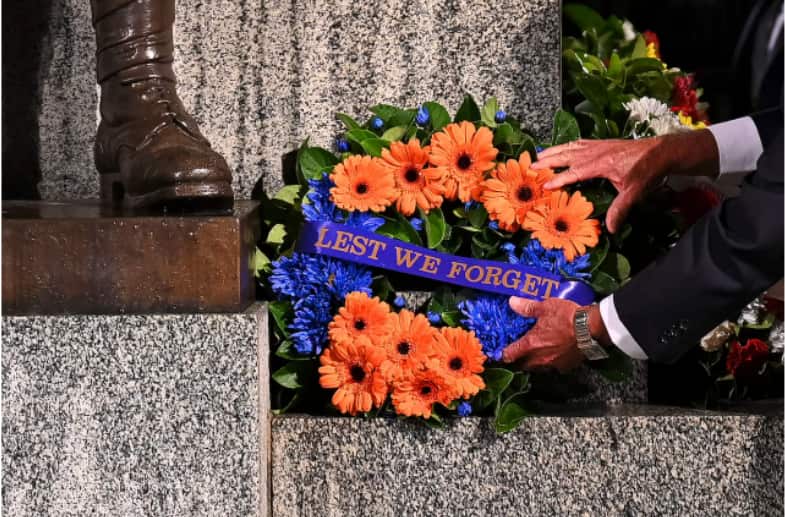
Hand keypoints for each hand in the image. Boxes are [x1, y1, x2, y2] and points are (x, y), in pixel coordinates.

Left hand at [502, 297, 584, 372]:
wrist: (591, 329)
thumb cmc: (568, 317)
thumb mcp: (545, 307)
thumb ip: (527, 307)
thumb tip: (512, 302)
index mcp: (531, 344)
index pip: (510, 355)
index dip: (503, 355)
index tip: (500, 353)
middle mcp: (540, 358)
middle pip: (523, 365)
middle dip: (519, 360)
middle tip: (518, 353)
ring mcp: (554, 364)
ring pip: (538, 368)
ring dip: (534, 362)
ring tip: (536, 353)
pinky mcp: (567, 366)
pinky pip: (554, 368)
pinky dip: (551, 363)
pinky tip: (554, 354)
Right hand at [531, 130, 718, 232]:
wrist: (661, 151)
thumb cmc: (647, 171)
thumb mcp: (634, 192)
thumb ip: (620, 209)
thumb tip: (611, 230)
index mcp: (601, 164)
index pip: (575, 172)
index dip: (559, 179)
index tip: (545, 186)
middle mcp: (596, 153)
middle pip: (567, 155)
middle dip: (549, 161)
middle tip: (532, 166)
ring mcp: (599, 146)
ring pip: (571, 147)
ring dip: (554, 151)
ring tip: (539, 154)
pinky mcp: (603, 143)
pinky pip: (580, 143)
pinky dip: (567, 145)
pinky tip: (563, 147)